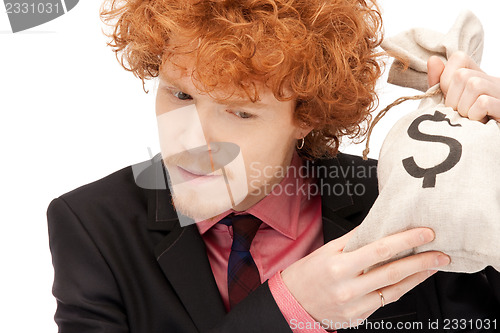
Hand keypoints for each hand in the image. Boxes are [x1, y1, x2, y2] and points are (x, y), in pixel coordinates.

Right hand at [280, 227, 449, 329]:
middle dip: (421, 261)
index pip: (380, 249)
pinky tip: (411, 279)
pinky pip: (385, 301)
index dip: (406, 240)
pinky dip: (401, 288)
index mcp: (339, 265)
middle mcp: (348, 287)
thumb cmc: (307, 273)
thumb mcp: (326, 250)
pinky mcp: (359, 316)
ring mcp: (355, 305)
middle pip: (393, 271)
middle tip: (440, 252)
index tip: (424, 233)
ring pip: (394, 289)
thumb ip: (353, 240)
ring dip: (417, 276)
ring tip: (433, 265)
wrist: (293, 302)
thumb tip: (377, 226)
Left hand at [427, 51, 499, 121]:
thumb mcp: (449, 104)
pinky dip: (474, 115)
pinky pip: (484, 103)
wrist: (485, 147)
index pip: (459, 58)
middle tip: (458, 114)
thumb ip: (439, 84)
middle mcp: (493, 81)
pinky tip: (478, 123)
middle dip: (452, 99)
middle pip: (462, 75)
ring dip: (463, 108)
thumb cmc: (465, 126)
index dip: (445, 78)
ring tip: (468, 119)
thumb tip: (433, 60)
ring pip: (474, 84)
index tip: (447, 98)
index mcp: (479, 76)